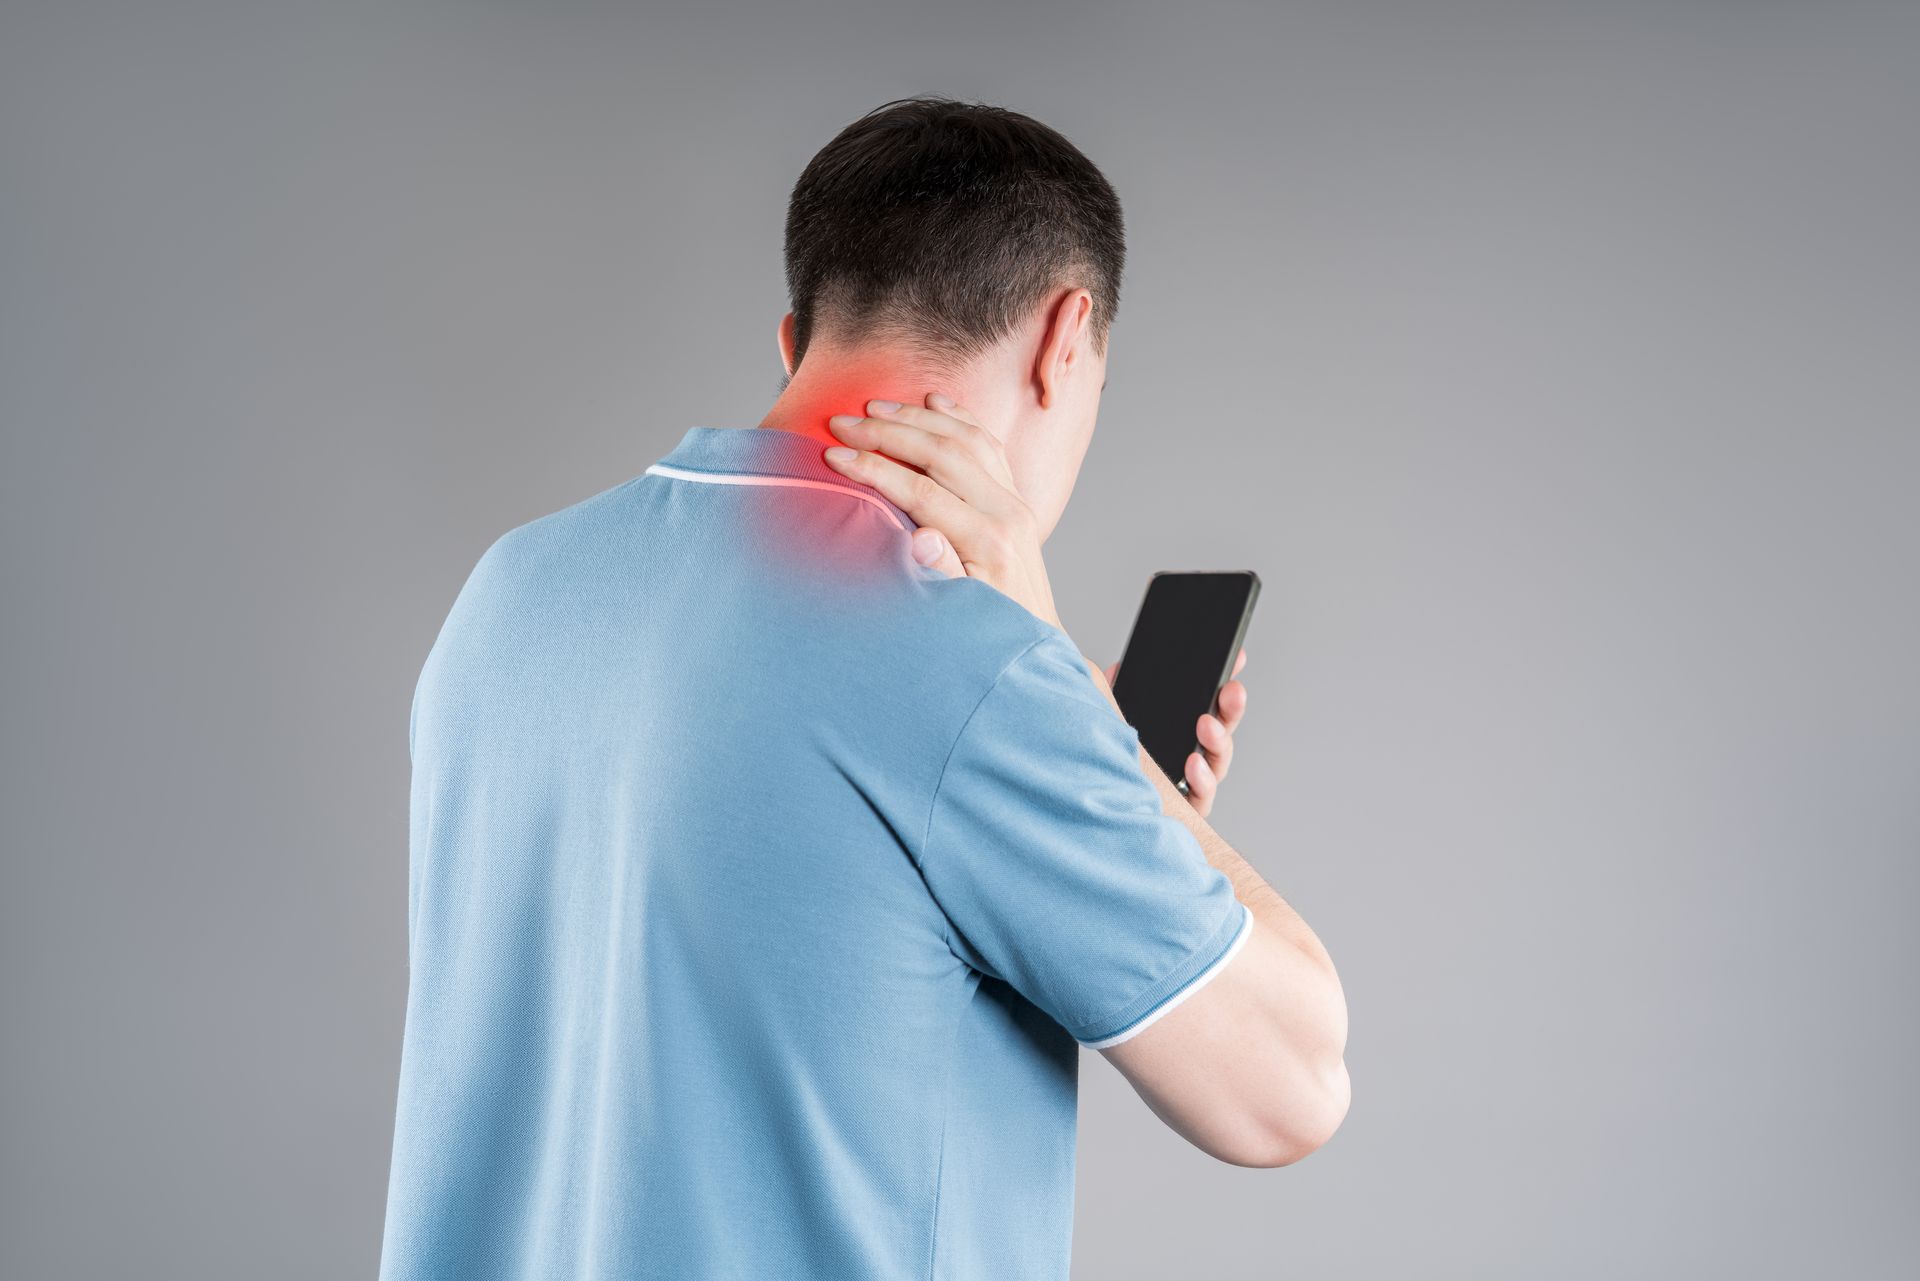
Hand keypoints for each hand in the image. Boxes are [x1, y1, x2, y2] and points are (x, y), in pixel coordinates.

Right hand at [823, 393, 1062, 628]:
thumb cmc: (989, 632)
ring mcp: (1014, 500)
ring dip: (918, 416)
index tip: (834, 455)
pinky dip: (958, 416)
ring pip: (965, 439)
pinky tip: (934, 399)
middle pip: (941, 453)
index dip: (874, 469)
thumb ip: (941, 575)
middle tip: (841, 421)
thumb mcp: (962, 615)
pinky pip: (987, 444)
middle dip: (887, 432)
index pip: (922, 490)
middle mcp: (1006, 512)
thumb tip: (922, 538)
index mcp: (987, 541)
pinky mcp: (1015, 497)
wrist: (1033, 639)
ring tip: (874, 405)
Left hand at [1105, 647, 1248, 818]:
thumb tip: (1118, 670)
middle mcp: (1195, 757)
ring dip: (1217, 741)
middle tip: (1231, 690)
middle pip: (1223, 731)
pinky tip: (1193, 764)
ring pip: (1217, 763)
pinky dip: (1201, 780)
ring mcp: (1193, 784)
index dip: (1226, 684)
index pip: (1213, 706)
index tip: (1237, 658)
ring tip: (1206, 725)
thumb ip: (1118, 696)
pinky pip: (1201, 796)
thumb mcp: (1116, 721)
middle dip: (1231, 708)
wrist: (1099, 802)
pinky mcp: (1185, 810)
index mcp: (1183, 733)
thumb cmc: (1115, 760)